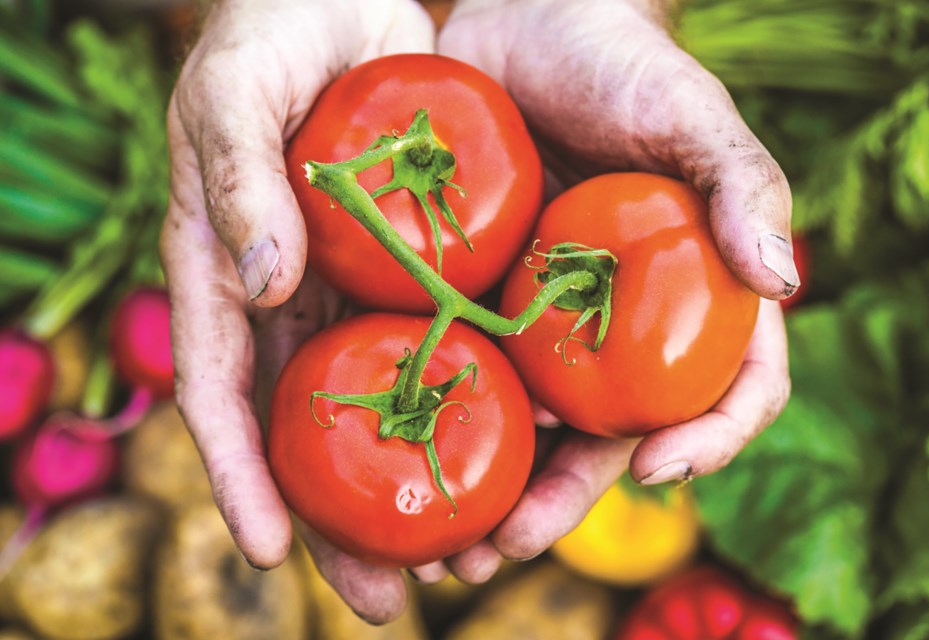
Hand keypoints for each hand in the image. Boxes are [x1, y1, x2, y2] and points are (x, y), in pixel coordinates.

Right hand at [160, 0, 435, 622]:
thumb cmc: (271, 32)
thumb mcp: (236, 90)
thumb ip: (238, 177)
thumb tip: (265, 282)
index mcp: (228, 272)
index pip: (222, 392)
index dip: (239, 475)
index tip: (270, 551)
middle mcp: (293, 299)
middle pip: (312, 432)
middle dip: (341, 523)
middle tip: (391, 600)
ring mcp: (357, 288)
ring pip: (386, 408)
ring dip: (422, 486)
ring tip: (468, 561)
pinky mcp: (419, 267)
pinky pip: (447, 345)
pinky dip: (474, 405)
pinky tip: (525, 455)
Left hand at [429, 0, 794, 569]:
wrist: (521, 20)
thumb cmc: (618, 62)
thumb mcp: (687, 111)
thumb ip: (741, 184)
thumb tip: (786, 282)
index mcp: (691, 296)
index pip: (729, 387)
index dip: (709, 438)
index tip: (659, 466)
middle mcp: (620, 325)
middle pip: (610, 436)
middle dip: (564, 501)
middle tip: (507, 548)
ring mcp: (545, 320)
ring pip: (529, 426)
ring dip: (490, 491)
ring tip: (444, 546)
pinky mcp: (477, 297)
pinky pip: (458, 369)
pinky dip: (434, 419)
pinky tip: (393, 452)